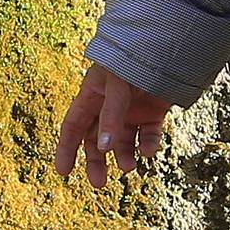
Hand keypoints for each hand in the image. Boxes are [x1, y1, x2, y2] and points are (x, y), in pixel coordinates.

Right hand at [53, 66, 172, 191]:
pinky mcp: (153, 114)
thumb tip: (103, 149)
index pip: (73, 127)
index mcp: (91, 97)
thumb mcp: (116, 87)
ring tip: (130, 166)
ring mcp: (132, 112)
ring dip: (123, 156)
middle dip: (96, 162)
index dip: (66, 149)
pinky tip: (148, 152)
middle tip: (99, 183)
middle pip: (97, 141)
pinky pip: (148, 136)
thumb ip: (110, 117)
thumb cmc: (132, 61)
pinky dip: (148, 146)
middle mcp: (109, 108)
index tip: (63, 172)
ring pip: (122, 142)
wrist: (166, 46)